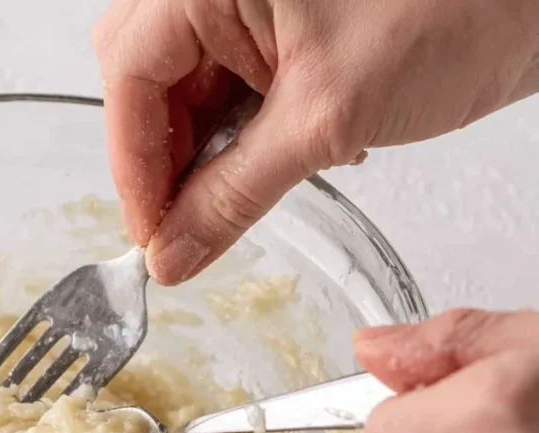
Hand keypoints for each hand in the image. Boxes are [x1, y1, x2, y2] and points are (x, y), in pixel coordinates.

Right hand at [93, 0, 538, 283]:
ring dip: (208, 152)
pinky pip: (230, 88)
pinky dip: (245, 136)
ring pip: (186, 91)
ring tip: (253, 184)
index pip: (130, 77)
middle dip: (165, 159)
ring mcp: (247, 1)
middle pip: (145, 82)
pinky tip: (285, 154)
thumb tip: (174, 252)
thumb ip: (234, 196)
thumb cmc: (459, 4)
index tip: (152, 236)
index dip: (133, 167)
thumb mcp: (326, 119)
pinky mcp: (278, 24)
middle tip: (185, 222)